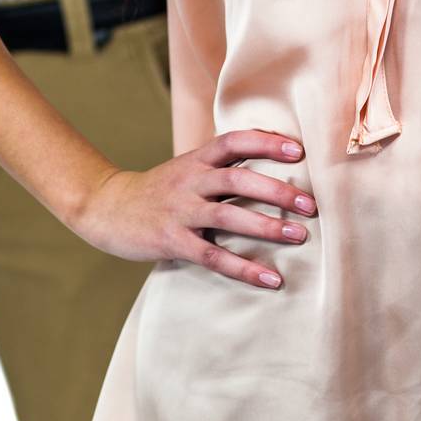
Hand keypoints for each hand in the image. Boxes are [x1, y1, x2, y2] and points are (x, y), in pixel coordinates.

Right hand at [75, 129, 317, 289]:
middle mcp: (190, 180)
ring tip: (300, 236)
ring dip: (267, 227)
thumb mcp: (188, 167)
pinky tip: (271, 278)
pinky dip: (244, 268)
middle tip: (312, 205)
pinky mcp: (172, 241)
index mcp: (196, 159)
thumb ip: (222, 164)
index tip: (299, 150)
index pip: (234, 141)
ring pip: (229, 215)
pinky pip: (213, 255)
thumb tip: (270, 157)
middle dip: (278, 191)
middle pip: (238, 179)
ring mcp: (180, 211)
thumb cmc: (159, 189)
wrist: (109, 208)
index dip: (266, 142)